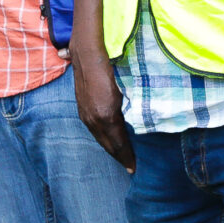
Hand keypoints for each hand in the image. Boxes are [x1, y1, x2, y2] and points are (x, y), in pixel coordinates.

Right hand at [73, 44, 135, 170]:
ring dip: (110, 148)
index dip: (127, 157)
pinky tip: (108, 139)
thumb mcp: (126, 89)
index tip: (135, 168)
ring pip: (99, 138)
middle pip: (107, 145)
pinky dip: (102, 138)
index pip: (118, 144)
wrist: (88, 54)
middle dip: (119, 157)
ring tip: (120, 156)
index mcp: (106, 116)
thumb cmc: (112, 69)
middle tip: (129, 167)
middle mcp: (93, 119)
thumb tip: (141, 120)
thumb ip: (133, 107)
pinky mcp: (81, 109)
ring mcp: (85, 115)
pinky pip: (93, 130)